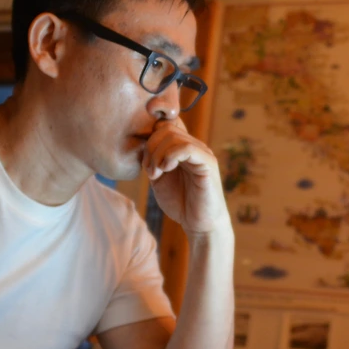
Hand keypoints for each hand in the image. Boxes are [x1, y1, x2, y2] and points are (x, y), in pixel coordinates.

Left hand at [143, 118, 229, 234]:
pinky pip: (187, 148)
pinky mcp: (208, 163)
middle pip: (166, 128)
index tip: (144, 160)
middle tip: (149, 172)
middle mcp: (193, 146)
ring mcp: (202, 152)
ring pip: (173, 136)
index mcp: (181, 148)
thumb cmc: (180, 202)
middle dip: (150, 148)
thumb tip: (140, 145)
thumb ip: (152, 160)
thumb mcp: (158, 178)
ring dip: (157, 155)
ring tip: (155, 175)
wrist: (199, 223)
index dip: (150, 135)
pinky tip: (166, 170)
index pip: (165, 124)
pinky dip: (171, 156)